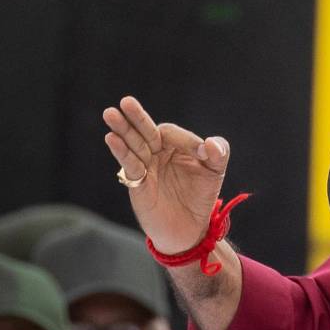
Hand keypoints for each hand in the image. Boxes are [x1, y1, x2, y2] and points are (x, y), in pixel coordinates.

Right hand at [102, 96, 230, 253]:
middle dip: (137, 117)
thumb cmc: (200, 196)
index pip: (170, 132)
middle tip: (126, 101)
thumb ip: (218, 154)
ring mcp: (146, 167)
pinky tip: (112, 138)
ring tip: (110, 113)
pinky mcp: (138, 184)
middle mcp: (157, 153)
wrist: (190, 228)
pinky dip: (121, 151)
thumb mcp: (215, 172)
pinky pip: (130, 165)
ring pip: (133, 145)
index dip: (184, 139)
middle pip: (145, 131)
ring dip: (122, 130)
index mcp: (175, 145)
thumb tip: (210, 144)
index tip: (202, 154)